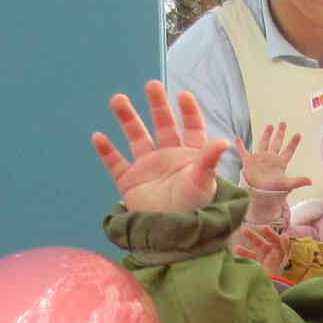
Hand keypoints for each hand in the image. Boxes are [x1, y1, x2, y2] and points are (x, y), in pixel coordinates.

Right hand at [90, 82, 231, 213]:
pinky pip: (115, 163)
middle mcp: (168, 157)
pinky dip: (106, 151)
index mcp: (190, 156)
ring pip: (136, 137)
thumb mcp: (203, 182)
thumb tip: (223, 141)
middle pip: (162, 125)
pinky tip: (98, 136)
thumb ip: (209, 160)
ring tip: (118, 99)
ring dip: (127, 118)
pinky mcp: (129, 181)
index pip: (191, 128)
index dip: (188, 112)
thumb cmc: (193, 209)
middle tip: (152, 85)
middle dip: (157, 105)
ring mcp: (147, 168)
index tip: (183, 95)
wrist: (173, 237)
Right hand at [231, 223, 289, 272]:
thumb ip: (286, 247)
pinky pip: (248, 263)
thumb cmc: (287, 275)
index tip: (264, 229)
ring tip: (236, 248)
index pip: (275, 240)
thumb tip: (284, 235)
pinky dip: (242, 260)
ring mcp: (263, 263)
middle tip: (243, 230)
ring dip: (244, 250)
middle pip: (261, 244)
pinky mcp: (257, 270)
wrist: (280, 289)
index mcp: (280, 253)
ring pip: (252, 254)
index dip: (271, 234)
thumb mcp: (288, 260)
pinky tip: (235, 259)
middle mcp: (271, 257)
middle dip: (253, 236)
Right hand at [240, 121, 312, 194]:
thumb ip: (298, 181)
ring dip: (266, 135)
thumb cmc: (274, 191)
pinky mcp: (249, 162)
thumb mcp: (286, 185)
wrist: (260, 196)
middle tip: (283, 123)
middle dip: (280, 133)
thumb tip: (310, 182)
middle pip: (276, 143)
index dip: (293, 143)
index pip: (288, 150)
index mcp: (280, 163)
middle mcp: (270, 159)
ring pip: (263, 143)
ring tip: (270, 126)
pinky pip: (244, 152)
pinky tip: (237, 138)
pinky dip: (240, 146)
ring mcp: (260, 159)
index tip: (298, 134)